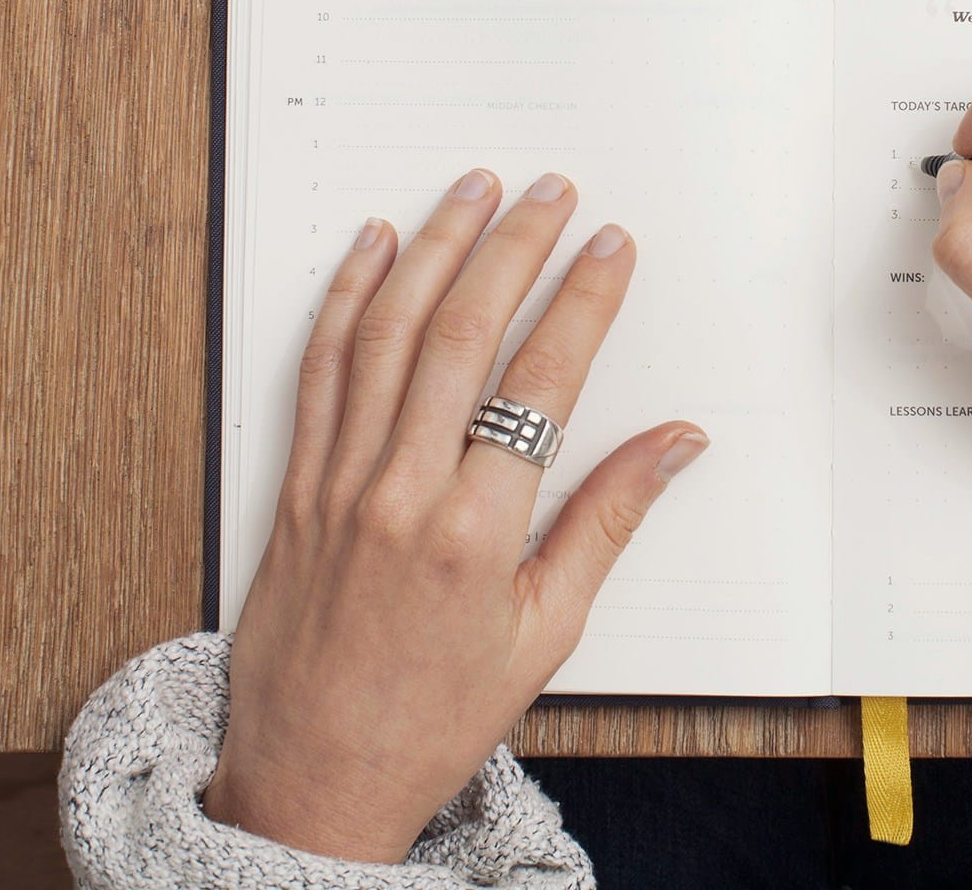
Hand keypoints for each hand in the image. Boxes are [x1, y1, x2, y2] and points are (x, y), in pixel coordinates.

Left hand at [203, 170, 707, 862]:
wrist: (314, 779)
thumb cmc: (435, 717)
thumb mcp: (546, 633)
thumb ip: (608, 522)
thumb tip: (677, 443)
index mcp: (476, 534)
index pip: (541, 382)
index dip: (581, 302)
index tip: (609, 248)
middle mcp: (401, 493)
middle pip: (462, 335)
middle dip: (512, 249)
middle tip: (550, 193)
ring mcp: (338, 483)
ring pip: (387, 335)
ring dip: (433, 249)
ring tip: (472, 191)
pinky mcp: (294, 486)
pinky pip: (320, 370)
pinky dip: (346, 298)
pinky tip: (373, 248)